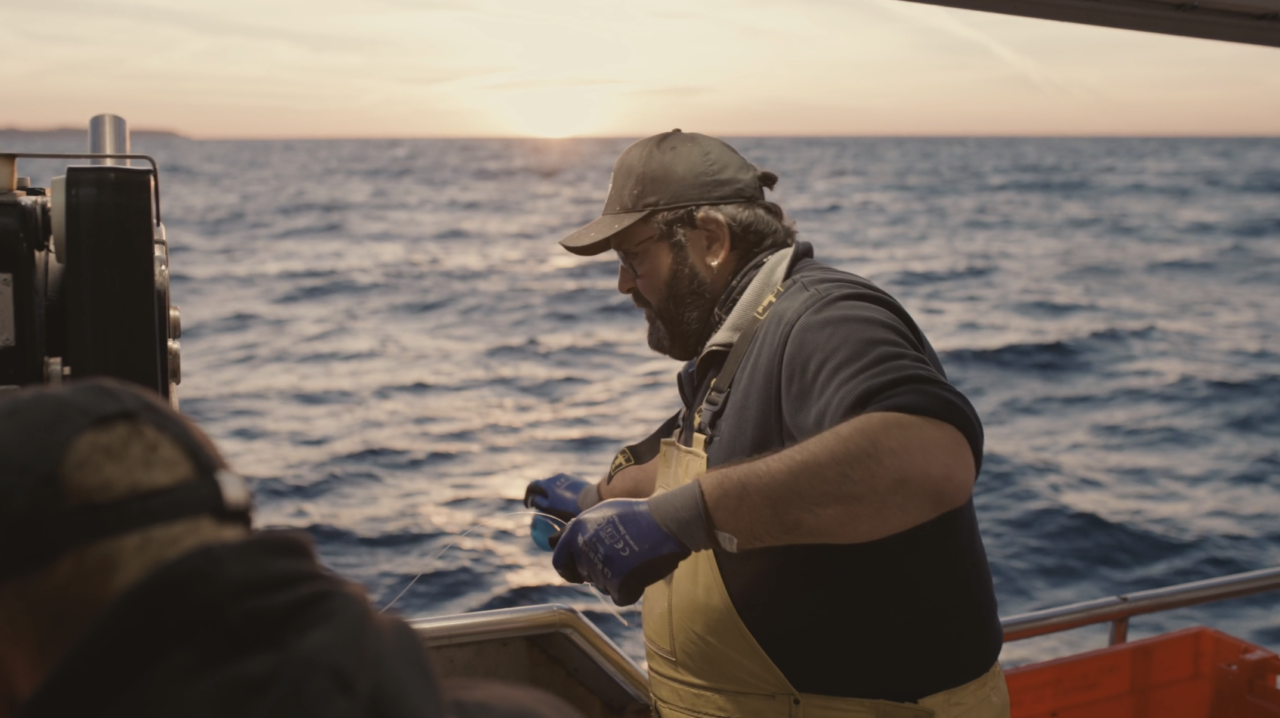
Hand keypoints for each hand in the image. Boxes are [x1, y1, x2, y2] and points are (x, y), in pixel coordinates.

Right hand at [524, 473, 594, 522]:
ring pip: (555, 484)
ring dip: (551, 492)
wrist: (593, 499)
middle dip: (539, 494)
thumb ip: (538, 502)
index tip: (529, 506)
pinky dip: (561, 491)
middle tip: (540, 505)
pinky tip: (566, 501)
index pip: (532, 486)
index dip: (528, 495)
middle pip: (543, 484)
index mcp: (547, 483)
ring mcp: (567, 476)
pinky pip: (565, 485)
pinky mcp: (576, 479)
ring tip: (554, 503)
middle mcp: (555, 476)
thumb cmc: (570, 507)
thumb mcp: (551, 508)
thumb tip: (531, 499)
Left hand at [551, 499, 690, 605]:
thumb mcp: (602, 511)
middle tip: (621, 557)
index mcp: (578, 531)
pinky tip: (642, 572)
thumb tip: (556, 541)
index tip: (577, 574)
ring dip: (617, 579)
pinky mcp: (620, 584)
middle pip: (585, 575)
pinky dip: (631, 590)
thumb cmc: (638, 514)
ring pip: (603, 587)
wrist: (667, 522)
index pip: (560, 561)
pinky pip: (620, 597)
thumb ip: (579, 527)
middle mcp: (586, 550)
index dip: (568, 569)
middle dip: (599, 571)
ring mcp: (602, 568)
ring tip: (634, 559)